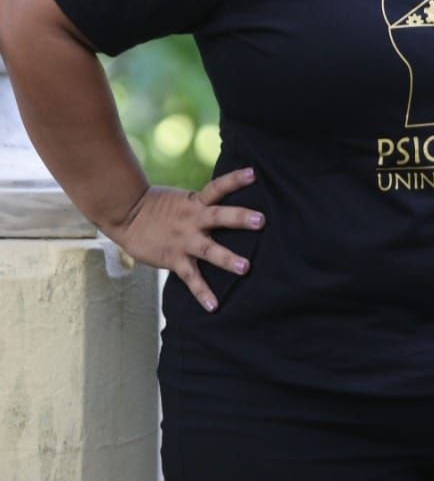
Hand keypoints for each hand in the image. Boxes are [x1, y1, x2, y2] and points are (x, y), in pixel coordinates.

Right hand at [111, 167, 265, 312]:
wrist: (126, 215)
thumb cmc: (156, 207)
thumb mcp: (182, 199)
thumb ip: (202, 203)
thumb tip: (226, 202)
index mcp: (195, 202)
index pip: (218, 187)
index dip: (235, 179)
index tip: (253, 173)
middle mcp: (192, 220)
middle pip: (219, 216)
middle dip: (239, 218)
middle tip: (261, 220)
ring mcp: (184, 240)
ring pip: (209, 249)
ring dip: (227, 258)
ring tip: (245, 267)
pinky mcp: (174, 259)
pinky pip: (191, 277)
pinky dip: (202, 293)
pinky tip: (214, 306)